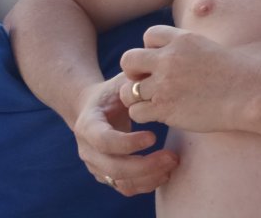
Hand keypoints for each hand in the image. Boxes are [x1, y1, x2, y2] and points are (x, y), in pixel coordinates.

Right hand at [73, 72, 178, 195]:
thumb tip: (155, 73)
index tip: (154, 136)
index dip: (128, 143)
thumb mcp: (122, 81)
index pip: (104, 140)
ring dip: (148, 177)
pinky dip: (145, 184)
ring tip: (173, 162)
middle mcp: (87, 149)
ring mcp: (95, 165)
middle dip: (145, 165)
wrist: (93, 107)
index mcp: (88, 124)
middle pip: (113, 167)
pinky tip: (165, 172)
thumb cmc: (114, 90)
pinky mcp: (106, 174)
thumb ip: (135, 80)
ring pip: (120, 181)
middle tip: (172, 156)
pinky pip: (125, 187)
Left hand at [119, 25, 260, 132]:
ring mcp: (165, 84)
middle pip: (128, 60)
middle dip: (134, 72)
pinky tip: (162, 114)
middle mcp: (169, 58)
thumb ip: (185, 49)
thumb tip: (170, 54)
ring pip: (127, 90)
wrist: (250, 94)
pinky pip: (137, 112)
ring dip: (138, 97)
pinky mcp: (165, 109)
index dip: (152, 49)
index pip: (149, 36)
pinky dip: (145, 115)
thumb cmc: (237, 74)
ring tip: (156, 101)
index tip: (164, 62)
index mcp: (182, 39)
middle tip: (149, 83)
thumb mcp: (209, 48)